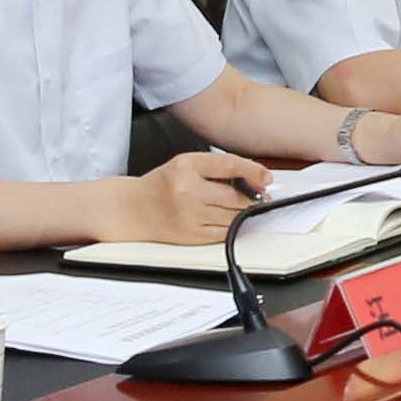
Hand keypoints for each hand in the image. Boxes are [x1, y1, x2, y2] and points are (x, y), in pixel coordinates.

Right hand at [128, 151, 269, 243]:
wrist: (133, 209)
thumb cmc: (162, 184)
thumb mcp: (185, 164)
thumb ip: (216, 167)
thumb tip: (254, 178)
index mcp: (186, 166)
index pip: (229, 165)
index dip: (253, 172)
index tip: (267, 178)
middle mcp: (187, 191)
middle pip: (235, 196)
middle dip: (254, 197)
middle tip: (262, 196)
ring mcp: (189, 216)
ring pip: (233, 216)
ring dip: (246, 213)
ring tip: (248, 207)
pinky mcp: (191, 236)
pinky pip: (224, 232)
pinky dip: (233, 226)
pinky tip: (233, 220)